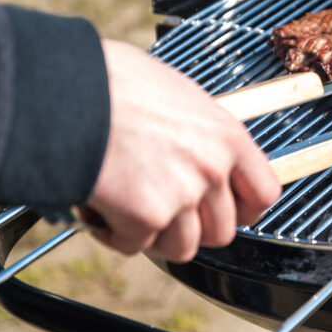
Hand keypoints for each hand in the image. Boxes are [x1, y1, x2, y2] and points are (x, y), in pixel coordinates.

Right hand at [86, 39, 280, 262]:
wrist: (67, 90)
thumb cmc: (114, 83)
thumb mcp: (179, 97)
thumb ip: (201, 134)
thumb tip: (201, 152)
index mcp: (227, 137)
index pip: (264, 193)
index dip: (244, 208)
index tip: (226, 209)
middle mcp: (212, 169)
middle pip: (222, 231)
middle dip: (192, 227)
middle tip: (164, 208)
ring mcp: (183, 195)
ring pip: (183, 247)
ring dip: (155, 235)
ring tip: (129, 205)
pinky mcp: (146, 217)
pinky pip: (136, 246)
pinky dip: (116, 234)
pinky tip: (103, 206)